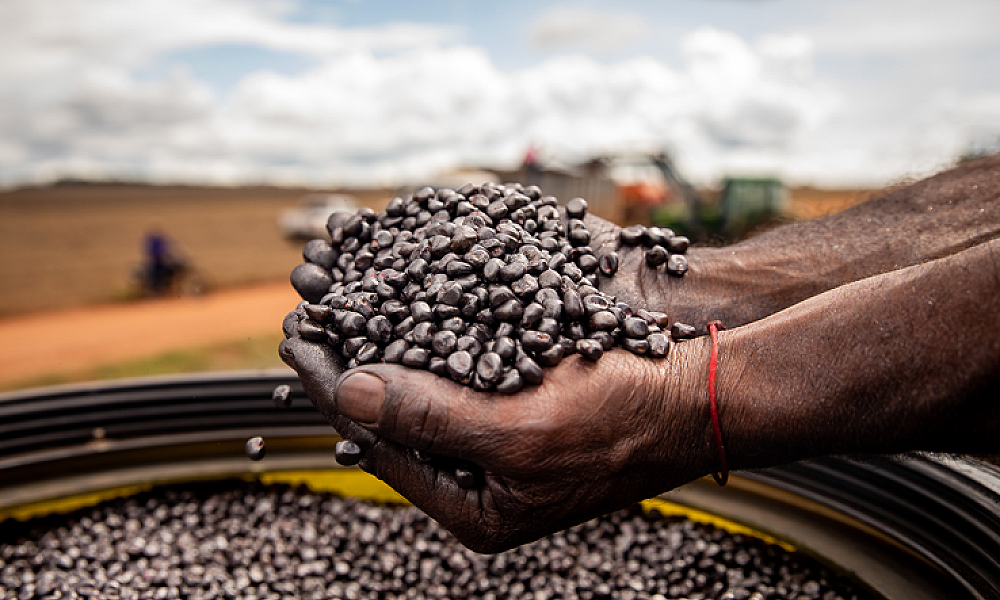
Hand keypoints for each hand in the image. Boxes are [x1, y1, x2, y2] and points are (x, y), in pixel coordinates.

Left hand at [280, 318, 714, 552]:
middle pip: (393, 415)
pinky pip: (458, 363)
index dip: (334, 387)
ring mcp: (499, 439)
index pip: (379, 443)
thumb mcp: (522, 430)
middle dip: (351, 358)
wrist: (704, 392)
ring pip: (421, 383)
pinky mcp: (517, 400)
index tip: (298, 336)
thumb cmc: (628, 421)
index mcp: (476, 507)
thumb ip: (431, 418)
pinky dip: (428, 326)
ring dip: (382, 336)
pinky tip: (404, 294)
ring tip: (343, 293)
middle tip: (309, 311)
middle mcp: (481, 477)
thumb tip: (351, 396)